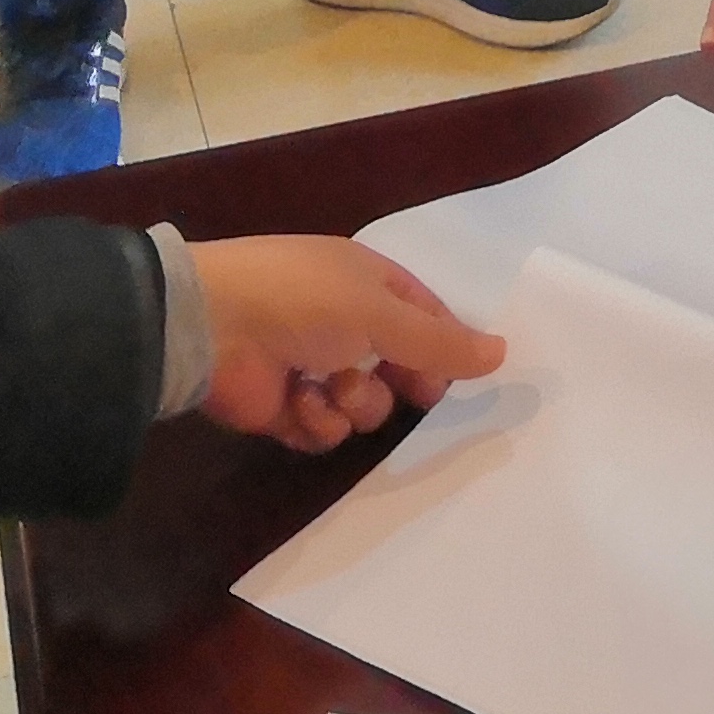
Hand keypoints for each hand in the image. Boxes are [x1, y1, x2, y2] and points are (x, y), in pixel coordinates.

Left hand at [187, 238, 501, 451]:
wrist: (210, 328)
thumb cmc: (302, 302)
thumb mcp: (380, 313)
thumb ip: (440, 341)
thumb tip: (503, 352)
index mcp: (367, 283)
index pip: (425, 316)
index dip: (445, 346)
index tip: (457, 377)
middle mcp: (345, 323)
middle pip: (400, 366)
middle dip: (401, 381)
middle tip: (406, 389)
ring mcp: (314, 367)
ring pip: (366, 404)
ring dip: (353, 402)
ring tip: (328, 387)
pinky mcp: (286, 408)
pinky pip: (325, 429)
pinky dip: (316, 421)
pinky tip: (297, 403)